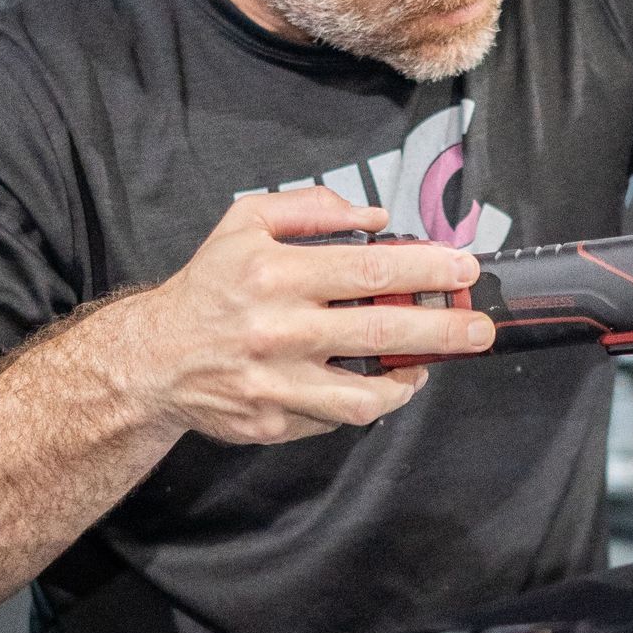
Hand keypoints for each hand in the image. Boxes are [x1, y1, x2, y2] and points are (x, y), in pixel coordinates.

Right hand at [118, 185, 495, 442]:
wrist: (153, 359)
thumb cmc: (209, 287)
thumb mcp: (245, 224)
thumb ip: (310, 210)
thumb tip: (376, 219)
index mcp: (275, 272)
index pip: (369, 269)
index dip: (425, 269)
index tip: (463, 269)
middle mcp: (278, 329)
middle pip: (380, 330)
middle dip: (442, 329)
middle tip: (479, 330)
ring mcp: (276, 382)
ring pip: (365, 393)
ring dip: (410, 379)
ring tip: (430, 365)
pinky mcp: (273, 422)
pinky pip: (336, 418)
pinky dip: (369, 402)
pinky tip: (385, 386)